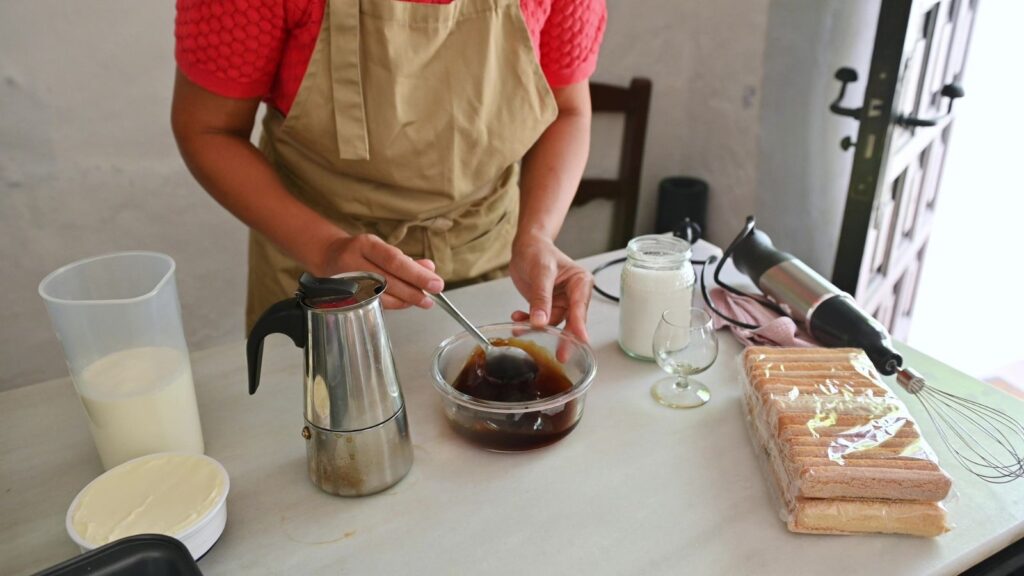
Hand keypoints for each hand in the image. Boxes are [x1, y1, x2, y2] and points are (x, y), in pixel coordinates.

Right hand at [321, 234, 443, 309]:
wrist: (328, 256)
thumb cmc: (361, 252)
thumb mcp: (382, 248)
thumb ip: (407, 260)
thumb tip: (430, 269)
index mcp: (365, 245)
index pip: (394, 261)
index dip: (416, 274)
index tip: (436, 283)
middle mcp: (353, 262)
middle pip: (388, 280)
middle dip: (414, 291)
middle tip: (432, 298)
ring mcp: (347, 282)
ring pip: (381, 296)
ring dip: (405, 300)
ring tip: (422, 301)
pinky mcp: (346, 297)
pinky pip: (375, 303)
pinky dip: (394, 304)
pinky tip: (406, 302)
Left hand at [509, 234, 592, 341]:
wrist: (525, 247)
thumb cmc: (538, 251)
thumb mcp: (540, 271)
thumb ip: (541, 297)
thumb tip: (541, 320)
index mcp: (580, 282)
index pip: (580, 307)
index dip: (579, 325)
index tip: (581, 339)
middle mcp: (574, 295)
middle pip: (571, 321)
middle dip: (563, 338)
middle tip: (561, 355)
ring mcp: (561, 303)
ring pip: (553, 324)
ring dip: (536, 327)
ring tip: (520, 327)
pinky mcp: (548, 307)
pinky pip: (540, 321)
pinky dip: (528, 322)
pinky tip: (517, 319)